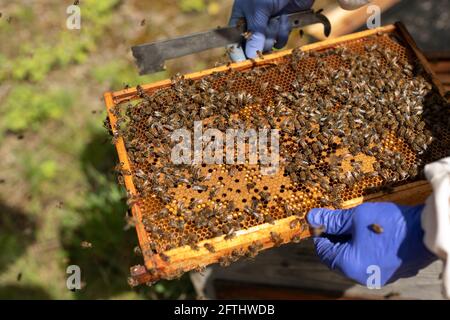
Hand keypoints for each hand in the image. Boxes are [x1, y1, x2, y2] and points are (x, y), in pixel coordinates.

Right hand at [228, 0, 313, 60]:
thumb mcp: (259, 11)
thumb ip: (255, 33)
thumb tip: (250, 55)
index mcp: (239, 19)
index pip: (234, 43)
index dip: (238, 53)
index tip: (245, 62)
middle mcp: (251, 26)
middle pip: (253, 47)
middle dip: (262, 39)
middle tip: (267, 26)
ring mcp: (266, 28)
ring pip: (268, 45)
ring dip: (275, 33)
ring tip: (278, 17)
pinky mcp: (280, 28)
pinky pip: (280, 41)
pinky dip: (284, 31)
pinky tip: (286, 17)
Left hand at [307, 202, 436, 285]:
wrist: (426, 231)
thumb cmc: (389, 224)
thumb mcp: (355, 217)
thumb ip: (332, 219)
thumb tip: (310, 217)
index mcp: (349, 266)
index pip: (323, 250)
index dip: (319, 232)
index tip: (320, 218)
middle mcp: (361, 276)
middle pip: (337, 255)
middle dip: (334, 236)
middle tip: (336, 218)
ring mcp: (376, 275)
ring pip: (353, 257)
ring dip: (348, 240)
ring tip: (352, 222)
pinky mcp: (389, 271)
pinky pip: (367, 259)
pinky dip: (362, 246)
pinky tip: (367, 231)